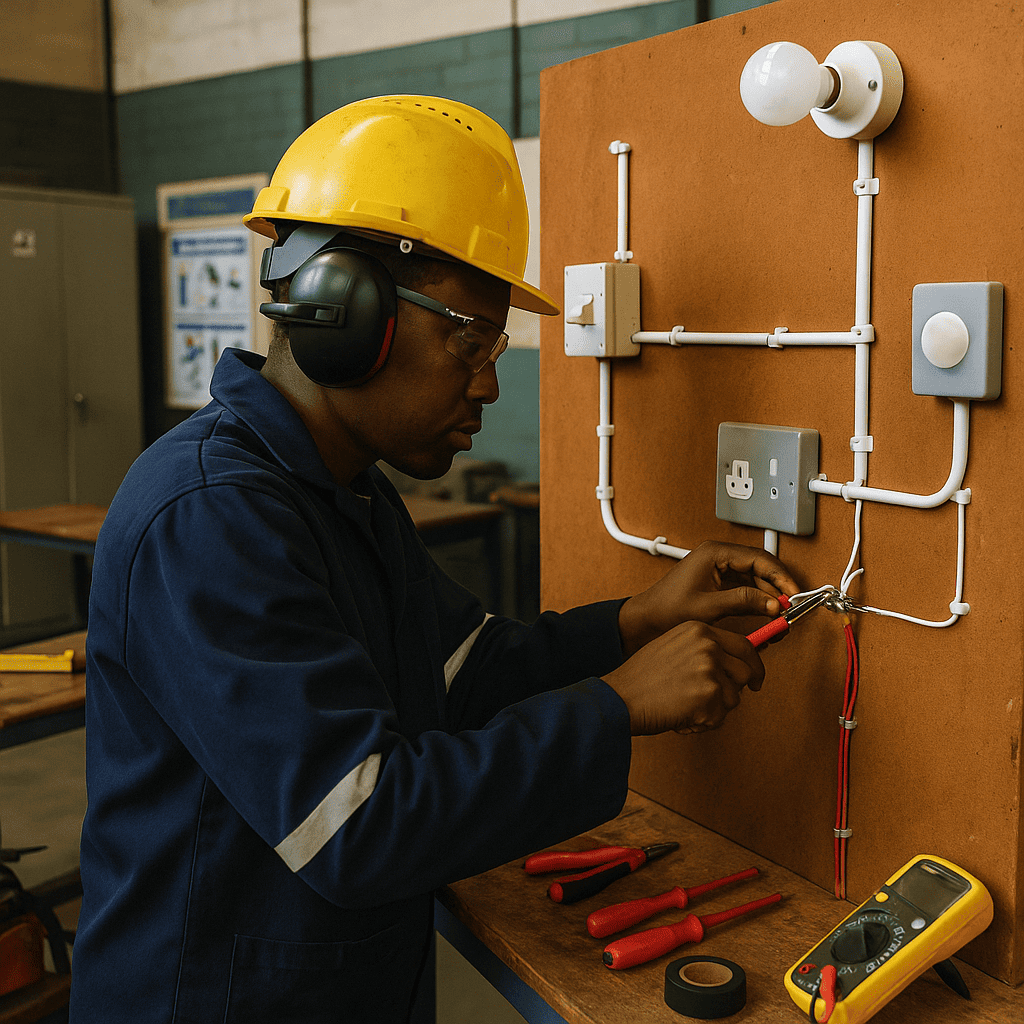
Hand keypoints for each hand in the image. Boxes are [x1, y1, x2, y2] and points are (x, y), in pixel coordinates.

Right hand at [602, 620, 763, 735]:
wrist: (620, 697)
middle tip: (718, 703)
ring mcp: (710, 668)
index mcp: (699, 630)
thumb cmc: (641, 679)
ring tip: (685, 708)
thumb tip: (732, 666)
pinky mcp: (709, 694)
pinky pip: (720, 717)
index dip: (754, 665)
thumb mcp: (672, 648)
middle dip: (735, 691)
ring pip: (735, 698)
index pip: (744, 645)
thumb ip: (702, 651)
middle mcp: (708, 645)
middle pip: (746, 672)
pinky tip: (681, 717)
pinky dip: (703, 723)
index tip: (756, 679)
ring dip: (715, 710)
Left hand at [618, 541, 798, 654]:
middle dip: (777, 587)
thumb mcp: (708, 607)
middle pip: (760, 566)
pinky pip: (745, 586)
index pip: (758, 558)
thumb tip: (772, 604)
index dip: (780, 576)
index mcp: (714, 552)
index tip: (792, 593)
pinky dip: (757, 599)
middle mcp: (718, 555)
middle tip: (790, 607)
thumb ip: (742, 602)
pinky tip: (764, 614)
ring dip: (768, 595)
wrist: (647, 618)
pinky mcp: (718, 581)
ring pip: (755, 577)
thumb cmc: (667, 608)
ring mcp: (718, 568)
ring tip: (779, 615)